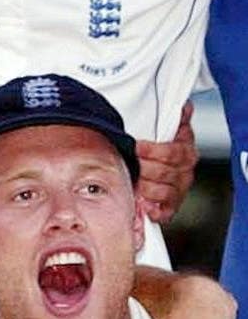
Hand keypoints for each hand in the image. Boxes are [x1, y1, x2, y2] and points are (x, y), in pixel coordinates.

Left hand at [133, 102, 196, 224]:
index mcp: (185, 151)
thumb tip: (185, 106)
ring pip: (164, 191)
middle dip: (145, 169)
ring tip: (136, 181)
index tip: (138, 146)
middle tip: (132, 164)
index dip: (153, 150)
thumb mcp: (165, 128)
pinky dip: (154, 210)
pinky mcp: (171, 205)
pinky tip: (143, 205)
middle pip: (166, 173)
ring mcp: (178, 189)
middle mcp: (184, 172)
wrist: (156, 164)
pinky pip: (165, 212)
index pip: (173, 152)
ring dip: (146, 187)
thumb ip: (174, 117)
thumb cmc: (159, 146)